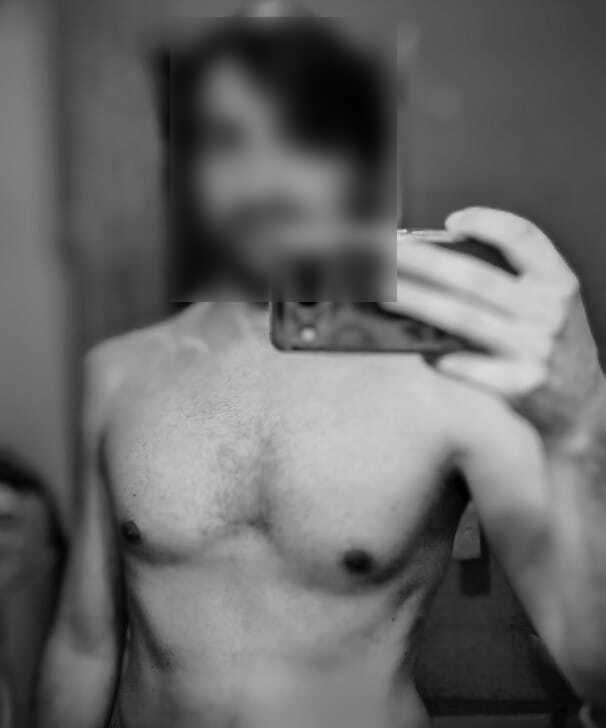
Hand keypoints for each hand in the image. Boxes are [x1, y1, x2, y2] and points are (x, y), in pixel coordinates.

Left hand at [384, 207, 604, 439]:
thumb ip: (511, 281)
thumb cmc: (553, 345)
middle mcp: (548, 311)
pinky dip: (436, 354)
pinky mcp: (518, 384)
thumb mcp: (549, 304)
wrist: (584, 405)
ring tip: (381, 292)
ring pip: (459, 316)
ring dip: (413, 302)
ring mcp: (534, 349)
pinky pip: (464, 365)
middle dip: (422, 261)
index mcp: (558, 282)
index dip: (486, 222)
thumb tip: (437, 265)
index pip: (523, 237)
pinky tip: (413, 345)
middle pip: (472, 276)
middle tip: (384, 253)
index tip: (451, 221)